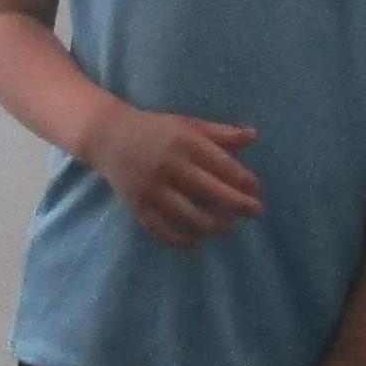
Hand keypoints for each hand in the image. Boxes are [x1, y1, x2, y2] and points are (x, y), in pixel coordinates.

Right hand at [86, 104, 260, 247]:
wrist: (108, 137)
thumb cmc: (156, 130)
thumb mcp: (188, 124)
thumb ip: (220, 134)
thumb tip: (254, 136)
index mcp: (184, 142)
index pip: (220, 165)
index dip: (243, 180)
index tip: (257, 190)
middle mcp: (168, 166)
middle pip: (209, 191)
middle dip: (237, 205)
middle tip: (256, 212)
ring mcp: (151, 189)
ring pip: (187, 215)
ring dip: (212, 226)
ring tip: (227, 228)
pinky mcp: (137, 206)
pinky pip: (162, 230)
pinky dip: (182, 239)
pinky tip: (197, 241)